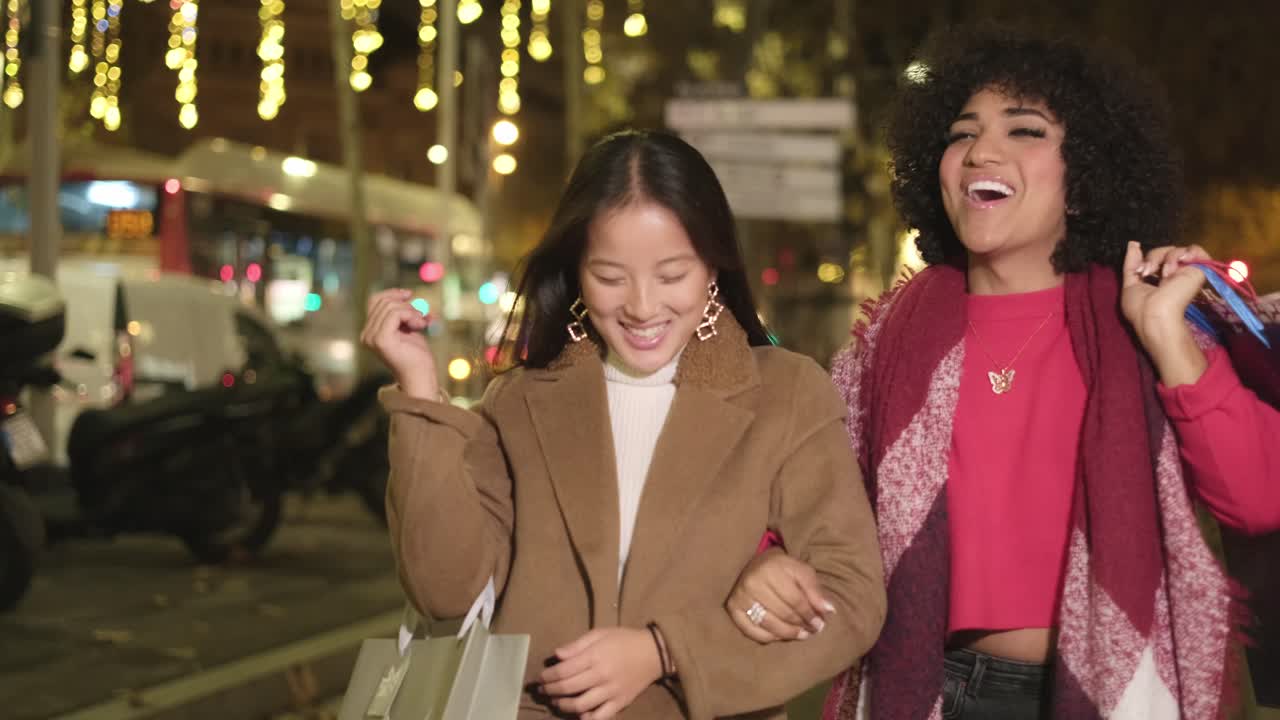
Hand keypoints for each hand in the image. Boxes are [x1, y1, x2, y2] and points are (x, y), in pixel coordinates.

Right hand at [359, 288, 438, 399]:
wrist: (421, 376)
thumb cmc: (416, 354)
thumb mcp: (408, 327)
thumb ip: (401, 312)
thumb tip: (405, 293)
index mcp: (370, 331)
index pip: (374, 300)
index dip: (392, 293)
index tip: (409, 294)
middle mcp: (366, 334)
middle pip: (383, 301)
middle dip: (406, 304)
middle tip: (422, 317)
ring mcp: (371, 337)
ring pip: (390, 306)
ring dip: (412, 311)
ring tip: (422, 324)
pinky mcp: (381, 339)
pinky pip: (395, 314)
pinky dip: (411, 315)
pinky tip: (420, 326)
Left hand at [537, 628, 662, 718]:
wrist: (653, 653)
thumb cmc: (624, 640)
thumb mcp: (600, 634)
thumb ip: (577, 645)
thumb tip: (557, 654)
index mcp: (595, 656)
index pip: (564, 670)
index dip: (547, 676)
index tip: (540, 677)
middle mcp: (601, 675)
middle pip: (568, 688)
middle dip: (550, 690)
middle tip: (542, 690)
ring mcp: (611, 691)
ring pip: (580, 705)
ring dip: (563, 705)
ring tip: (556, 702)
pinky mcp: (620, 703)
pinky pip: (601, 716)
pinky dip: (587, 718)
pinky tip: (579, 714)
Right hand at [726, 548, 835, 643]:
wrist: (755, 564)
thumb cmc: (782, 569)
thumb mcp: (801, 572)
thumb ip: (815, 590)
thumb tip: (829, 610)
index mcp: (771, 569)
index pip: (795, 599)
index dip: (809, 614)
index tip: (820, 624)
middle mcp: (752, 582)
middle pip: (783, 613)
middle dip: (801, 624)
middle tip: (812, 631)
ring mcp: (740, 597)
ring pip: (769, 624)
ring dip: (788, 634)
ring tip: (801, 635)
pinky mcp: (733, 609)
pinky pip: (753, 631)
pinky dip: (770, 637)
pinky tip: (781, 635)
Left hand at [1120, 241, 1209, 386]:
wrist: (1156, 315)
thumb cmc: (1140, 307)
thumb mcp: (1129, 285)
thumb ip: (1131, 264)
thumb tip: (1133, 243)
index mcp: (1159, 279)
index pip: (1156, 259)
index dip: (1147, 260)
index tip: (1140, 270)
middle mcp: (1175, 275)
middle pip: (1164, 251)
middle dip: (1153, 258)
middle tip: (1147, 272)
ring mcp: (1187, 271)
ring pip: (1177, 249)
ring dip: (1165, 258)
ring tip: (1164, 275)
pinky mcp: (1200, 270)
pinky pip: (1195, 250)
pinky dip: (1186, 253)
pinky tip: (1178, 266)